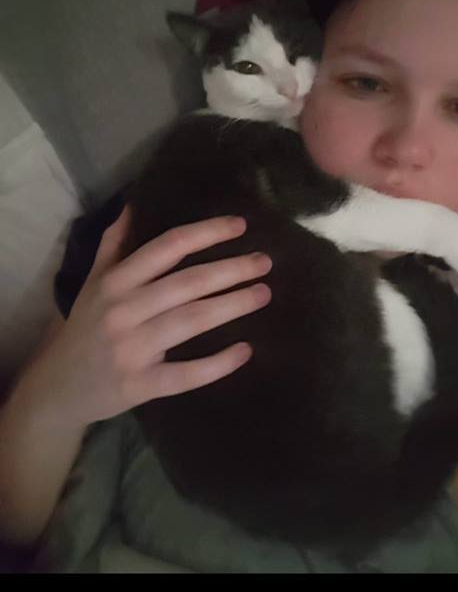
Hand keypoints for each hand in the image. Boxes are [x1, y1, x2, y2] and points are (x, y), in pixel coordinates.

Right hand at [26, 207, 271, 428]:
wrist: (59, 388)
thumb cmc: (85, 328)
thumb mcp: (92, 282)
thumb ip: (114, 243)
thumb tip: (134, 203)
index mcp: (115, 282)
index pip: (167, 247)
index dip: (206, 233)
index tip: (240, 226)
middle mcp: (123, 310)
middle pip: (187, 283)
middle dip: (231, 269)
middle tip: (265, 262)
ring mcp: (132, 350)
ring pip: (191, 321)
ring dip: (232, 305)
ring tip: (263, 294)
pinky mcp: (140, 385)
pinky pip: (186, 374)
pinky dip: (218, 363)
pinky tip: (246, 350)